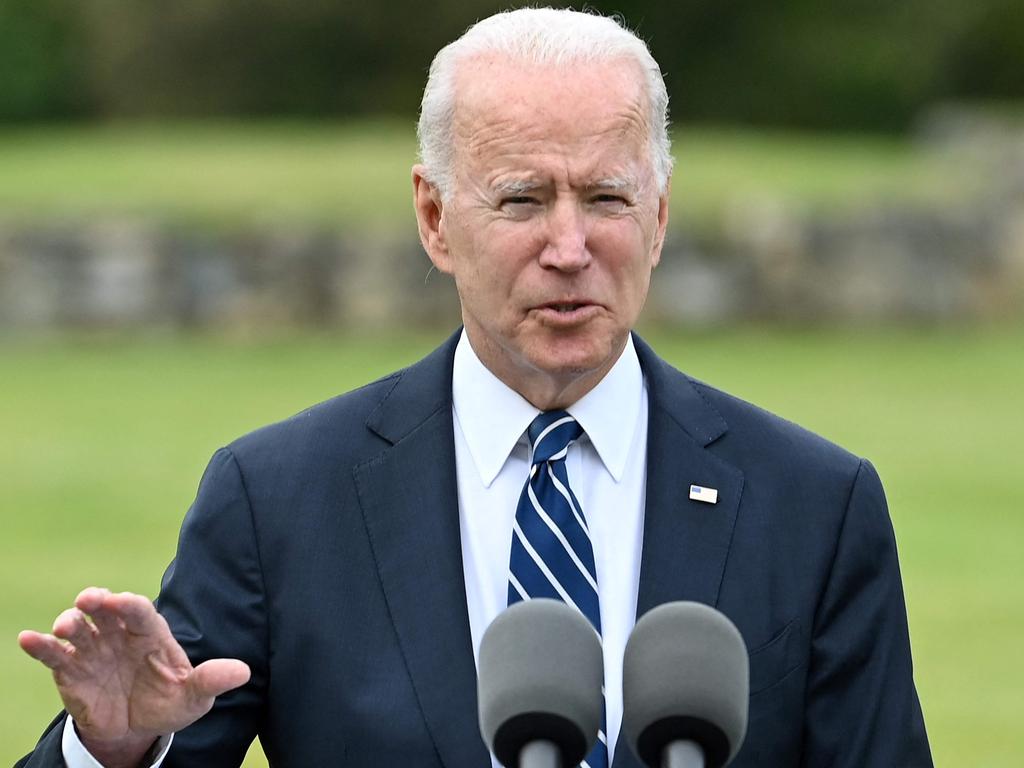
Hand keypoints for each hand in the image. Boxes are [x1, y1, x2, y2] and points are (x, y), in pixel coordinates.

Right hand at [18, 587, 249, 766]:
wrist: (137, 729)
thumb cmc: (169, 702)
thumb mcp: (194, 697)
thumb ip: (212, 681)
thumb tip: (243, 672)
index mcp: (151, 634)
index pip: (140, 611)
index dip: (130, 604)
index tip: (121, 601)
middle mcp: (119, 634)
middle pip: (105, 610)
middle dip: (97, 601)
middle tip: (91, 600)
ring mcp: (93, 649)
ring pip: (78, 628)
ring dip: (70, 622)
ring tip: (65, 626)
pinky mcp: (70, 670)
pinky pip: (53, 654)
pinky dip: (40, 646)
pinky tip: (27, 639)